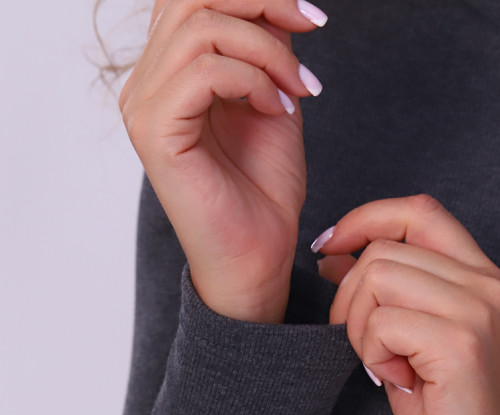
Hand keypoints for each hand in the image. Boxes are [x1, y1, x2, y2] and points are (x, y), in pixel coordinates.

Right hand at [119, 0, 326, 321]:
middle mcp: (146, 84)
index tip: (310, 18)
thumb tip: (275, 2)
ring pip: (200, 27)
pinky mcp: (154, 132)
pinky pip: (204, 72)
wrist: (258, 258)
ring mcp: (143, 107)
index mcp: (168, 73)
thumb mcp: (273, 99)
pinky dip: (253, 80)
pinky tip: (277, 109)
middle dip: (262, 3)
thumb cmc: (263, 191)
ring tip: (297, 90)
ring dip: (266, 50)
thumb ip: (265, 47)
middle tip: (310, 31)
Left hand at [314, 195, 499, 414]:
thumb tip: (336, 254)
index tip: (329, 249)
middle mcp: (488, 285)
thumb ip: (392, 292)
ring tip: (389, 367)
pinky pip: (381, 322)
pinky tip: (399, 383)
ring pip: (376, 277)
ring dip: (361, 328)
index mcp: (483, 278)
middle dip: (350, 299)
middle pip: (383, 249)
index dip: (365, 220)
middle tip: (367, 349)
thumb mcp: (416, 342)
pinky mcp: (460, 344)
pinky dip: (373, 355)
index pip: (418, 211)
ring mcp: (478, 311)